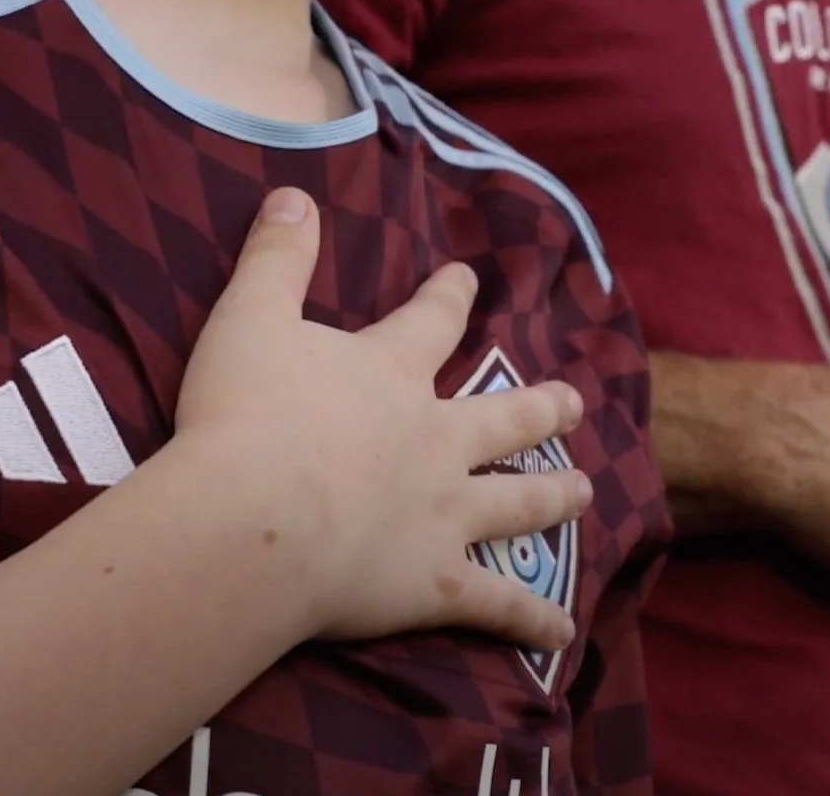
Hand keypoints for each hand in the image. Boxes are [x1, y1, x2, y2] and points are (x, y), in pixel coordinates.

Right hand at [174, 188, 593, 651]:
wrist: (252, 515)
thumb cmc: (243, 414)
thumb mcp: (248, 316)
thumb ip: (276, 256)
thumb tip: (293, 194)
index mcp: (390, 375)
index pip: (431, 322)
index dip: (450, 297)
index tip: (469, 278)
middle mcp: (435, 440)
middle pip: (503, 418)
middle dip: (540, 406)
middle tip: (572, 399)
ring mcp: (444, 513)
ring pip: (519, 502)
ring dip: (555, 496)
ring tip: (586, 491)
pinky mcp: (436, 582)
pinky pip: (498, 604)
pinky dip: (533, 621)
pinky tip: (563, 634)